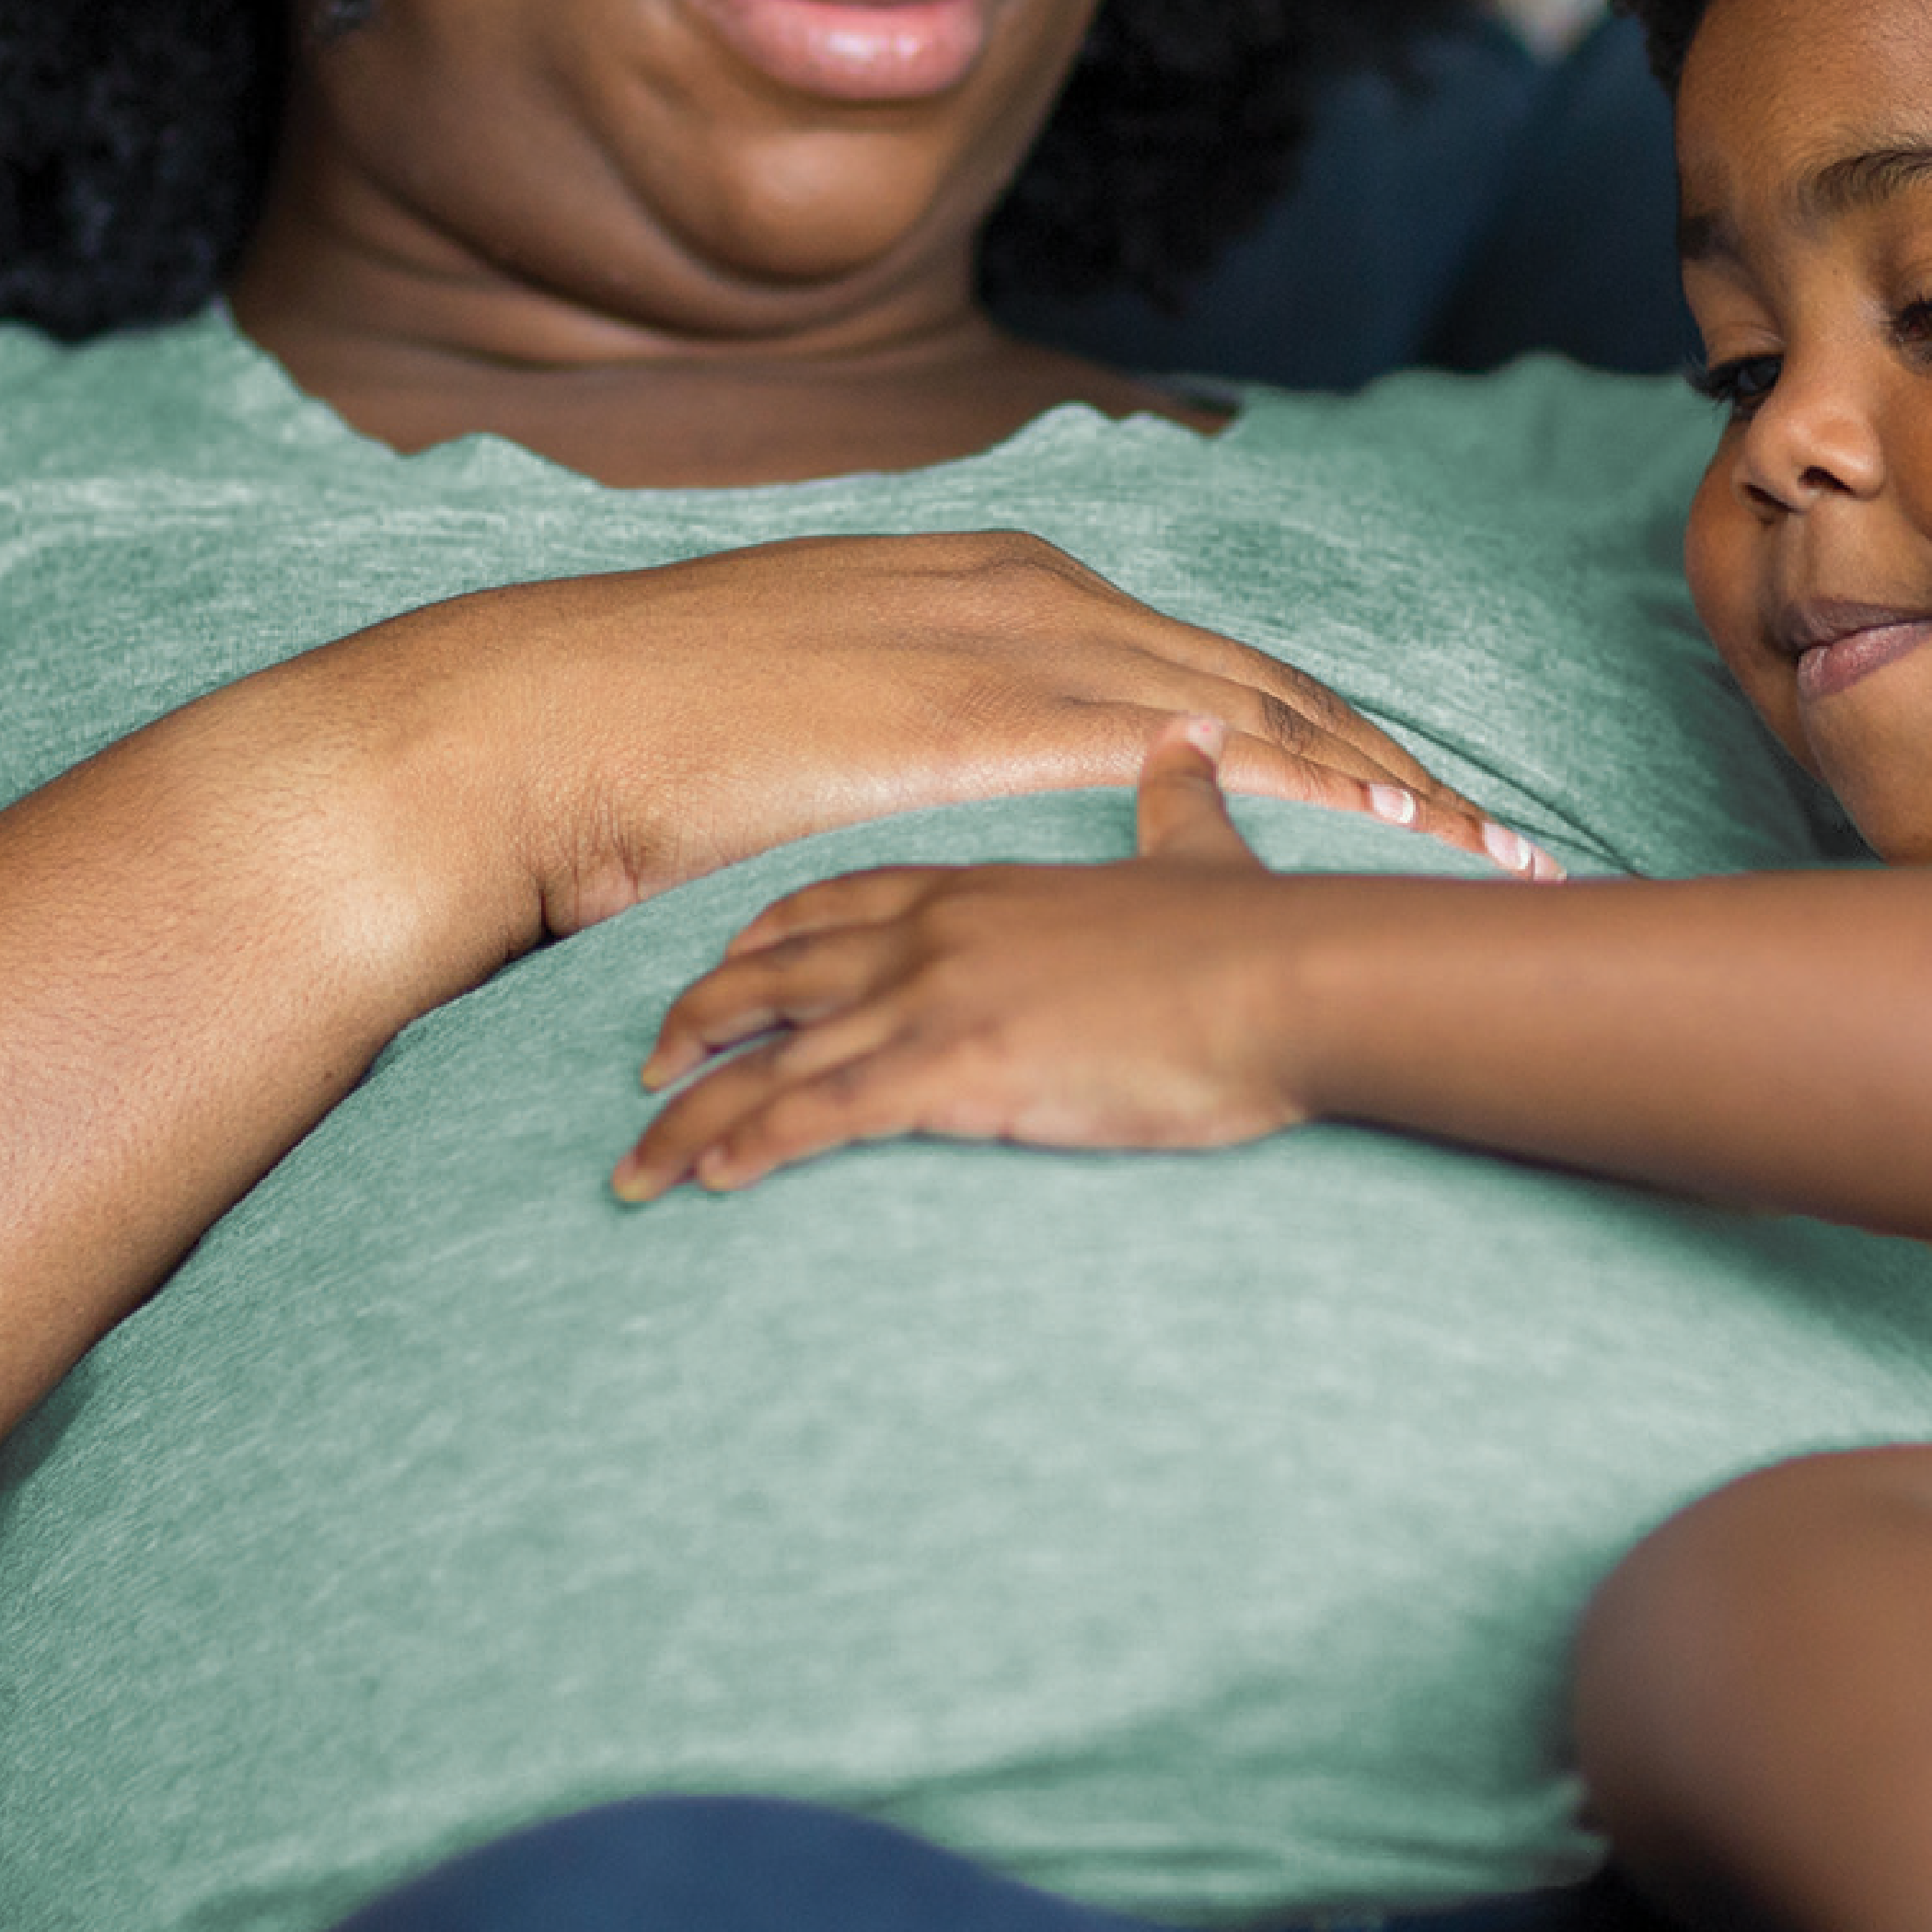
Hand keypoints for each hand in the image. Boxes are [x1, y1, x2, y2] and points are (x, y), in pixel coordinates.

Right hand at [354, 532, 1546, 941]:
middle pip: (1259, 682)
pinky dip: (1299, 791)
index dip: (1314, 728)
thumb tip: (963, 774)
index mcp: (995, 582)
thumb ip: (917, 718)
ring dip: (1380, 782)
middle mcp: (1029, 593)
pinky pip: (1186, 757)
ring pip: (1254, 713)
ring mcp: (1009, 643)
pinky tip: (1377, 838)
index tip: (1406, 791)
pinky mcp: (983, 718)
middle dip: (1385, 759)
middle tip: (1494, 830)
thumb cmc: (659, 738)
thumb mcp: (824, 697)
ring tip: (1480, 851)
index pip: (1199, 665)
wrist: (541, 722)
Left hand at [616, 722, 1388, 1198]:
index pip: (833, 899)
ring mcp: (937, 997)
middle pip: (774, 975)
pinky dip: (751, 1146)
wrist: (1294, 980)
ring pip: (773, 1056)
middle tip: (640, 1073)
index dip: (762, 939)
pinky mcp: (956, 1068)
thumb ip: (1175, 803)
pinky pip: (821, 1114)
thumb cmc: (1257, 935)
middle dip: (695, 1024)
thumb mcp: (1202, 851)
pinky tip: (708, 1181)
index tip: (715, 972)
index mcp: (980, 882)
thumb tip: (1189, 750)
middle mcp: (936, 931)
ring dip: (691, 1116)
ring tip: (637, 1167)